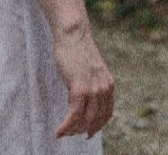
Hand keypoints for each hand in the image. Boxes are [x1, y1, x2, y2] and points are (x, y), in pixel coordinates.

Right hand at [53, 19, 113, 139]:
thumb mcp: (90, 70)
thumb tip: (85, 100)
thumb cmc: (77, 49)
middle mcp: (104, 88)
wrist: (73, 33)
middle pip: (95, 120)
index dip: (97, 125)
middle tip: (70, 133)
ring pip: (84, 121)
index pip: (106, 114)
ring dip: (72, 130)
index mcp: (108, 84)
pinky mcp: (80, 88)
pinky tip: (59, 131)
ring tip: (63, 132)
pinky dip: (66, 126)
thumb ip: (92, 84)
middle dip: (82, 129)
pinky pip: (74, 115)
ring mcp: (93, 89)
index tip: (88, 132)